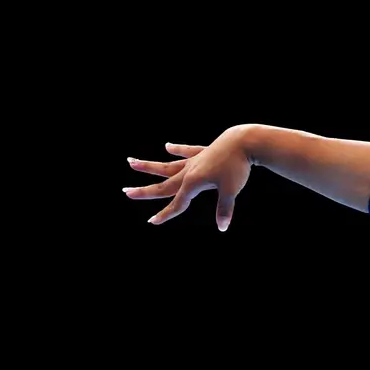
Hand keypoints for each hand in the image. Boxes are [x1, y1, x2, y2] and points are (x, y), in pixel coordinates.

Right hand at [123, 127, 255, 230]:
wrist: (243, 141)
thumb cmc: (237, 167)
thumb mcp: (231, 190)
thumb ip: (224, 209)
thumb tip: (222, 228)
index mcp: (192, 183)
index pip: (177, 203)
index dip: (165, 214)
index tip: (152, 222)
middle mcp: (188, 172)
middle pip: (163, 185)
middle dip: (144, 191)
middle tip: (125, 191)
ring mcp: (194, 161)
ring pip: (167, 166)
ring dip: (149, 166)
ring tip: (131, 161)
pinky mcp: (203, 152)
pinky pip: (187, 152)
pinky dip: (177, 149)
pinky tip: (167, 146)